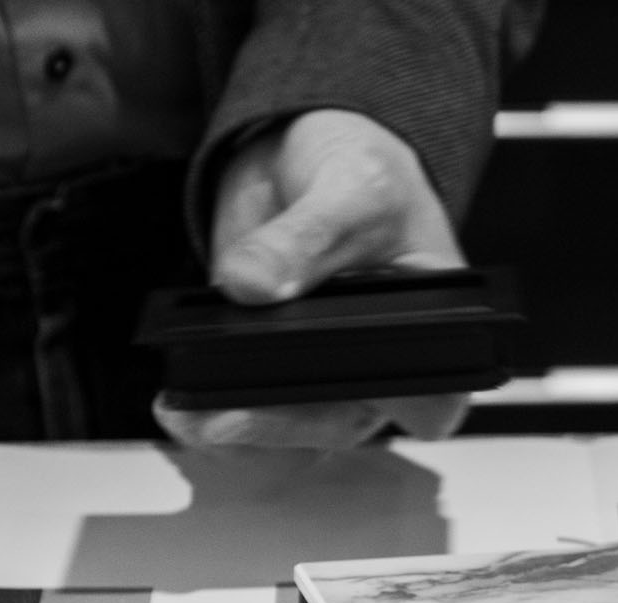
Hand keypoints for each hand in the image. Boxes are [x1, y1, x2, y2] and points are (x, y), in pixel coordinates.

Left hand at [157, 109, 467, 448]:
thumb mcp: (354, 189)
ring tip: (190, 413)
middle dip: (283, 424)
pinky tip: (181, 400)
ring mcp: (324, 373)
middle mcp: (382, 368)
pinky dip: (210, 408)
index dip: (402, 411)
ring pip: (289, 430)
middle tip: (231, 415)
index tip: (352, 393)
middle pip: (343, 424)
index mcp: (437, 333)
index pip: (434, 399)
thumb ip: (307, 237)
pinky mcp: (270, 364)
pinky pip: (245, 408)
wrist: (308, 157)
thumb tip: (251, 284)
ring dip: (236, 428)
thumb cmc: (367, 175)